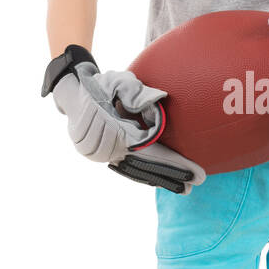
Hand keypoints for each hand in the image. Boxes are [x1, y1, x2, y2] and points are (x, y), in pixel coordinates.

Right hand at [52, 63, 205, 193]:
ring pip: (137, 172)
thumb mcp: (116, 81)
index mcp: (114, 133)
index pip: (151, 153)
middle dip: (172, 176)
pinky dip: (146, 174)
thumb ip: (136, 91)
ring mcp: (104, 156)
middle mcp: (108, 150)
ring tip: (184, 186)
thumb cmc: (98, 86)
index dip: (174, 164)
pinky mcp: (105, 157)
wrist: (72, 95)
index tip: (195, 171)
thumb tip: (159, 100)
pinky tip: (163, 179)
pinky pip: (129, 169)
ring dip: (161, 179)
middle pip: (146, 168)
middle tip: (197, 181)